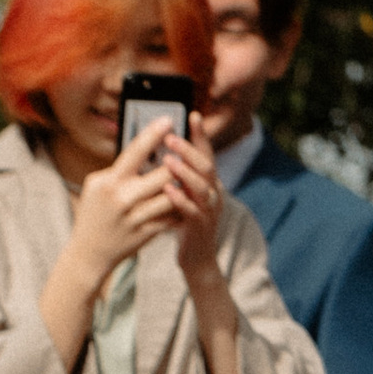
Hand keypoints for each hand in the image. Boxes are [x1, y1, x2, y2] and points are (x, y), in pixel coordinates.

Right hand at [64, 119, 185, 287]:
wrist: (90, 252)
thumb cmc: (94, 213)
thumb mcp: (97, 185)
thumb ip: (118, 169)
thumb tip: (143, 150)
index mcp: (109, 182)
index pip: (135, 151)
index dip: (154, 133)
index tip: (169, 119)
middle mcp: (123, 199)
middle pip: (162, 174)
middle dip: (178, 161)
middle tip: (187, 150)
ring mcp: (136, 218)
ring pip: (171, 196)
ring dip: (183, 184)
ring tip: (190, 174)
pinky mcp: (147, 234)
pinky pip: (171, 216)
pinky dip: (181, 205)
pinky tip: (187, 197)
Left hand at [155, 124, 227, 287]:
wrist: (196, 259)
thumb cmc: (184, 223)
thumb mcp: (184, 194)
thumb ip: (178, 176)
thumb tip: (159, 150)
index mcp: (209, 182)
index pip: (207, 153)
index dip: (201, 135)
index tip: (193, 114)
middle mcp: (214, 193)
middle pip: (206, 166)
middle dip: (189, 150)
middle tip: (170, 137)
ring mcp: (210, 211)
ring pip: (202, 187)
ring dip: (185, 172)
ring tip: (168, 161)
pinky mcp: (201, 228)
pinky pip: (193, 212)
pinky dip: (181, 200)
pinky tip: (168, 191)